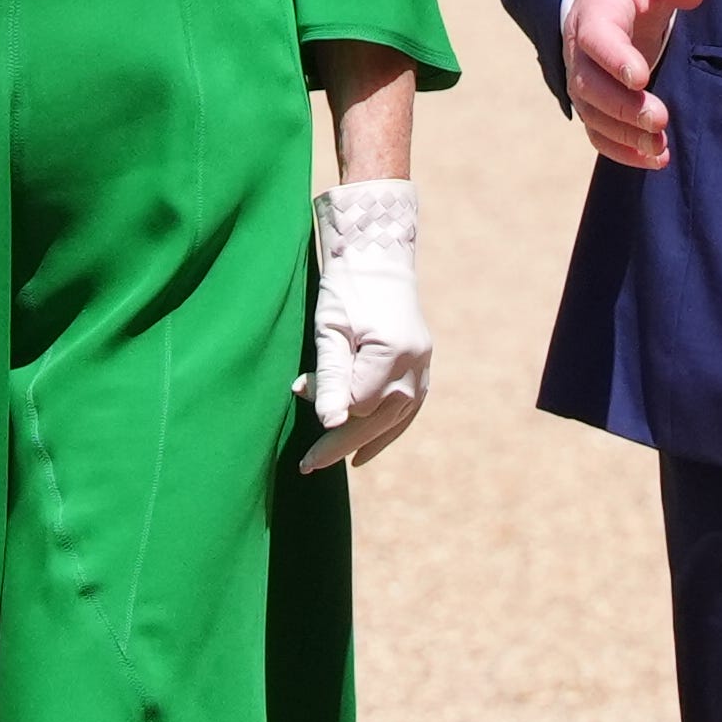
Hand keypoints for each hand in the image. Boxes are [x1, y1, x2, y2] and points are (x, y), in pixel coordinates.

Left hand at [297, 181, 429, 469]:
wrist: (377, 257)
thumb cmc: (346, 288)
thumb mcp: (329, 331)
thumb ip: (330, 378)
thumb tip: (329, 422)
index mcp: (393, 354)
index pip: (358, 403)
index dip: (327, 405)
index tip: (298, 392)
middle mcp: (415, 365)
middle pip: (377, 418)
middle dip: (340, 442)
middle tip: (306, 465)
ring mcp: (423, 367)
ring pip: (395, 419)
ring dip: (363, 441)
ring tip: (336, 463)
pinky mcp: (422, 366)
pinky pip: (408, 409)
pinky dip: (388, 431)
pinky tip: (367, 450)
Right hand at [565, 0, 706, 168]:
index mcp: (597, 10)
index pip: (597, 36)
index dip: (614, 58)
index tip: (641, 77)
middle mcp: (581, 48)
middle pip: (589, 83)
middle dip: (622, 106)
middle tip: (659, 119)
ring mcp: (585, 78)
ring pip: (591, 113)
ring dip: (623, 134)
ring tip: (660, 147)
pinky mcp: (595, 101)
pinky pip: (598, 132)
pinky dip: (620, 150)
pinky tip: (653, 160)